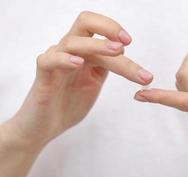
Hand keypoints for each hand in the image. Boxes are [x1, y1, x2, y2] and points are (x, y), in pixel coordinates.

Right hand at [4, 11, 152, 150]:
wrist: (45, 127)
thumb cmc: (68, 104)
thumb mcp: (94, 82)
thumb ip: (105, 67)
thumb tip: (123, 53)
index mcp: (84, 53)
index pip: (99, 31)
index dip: (114, 31)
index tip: (130, 41)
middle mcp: (69, 52)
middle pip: (85, 23)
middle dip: (109, 28)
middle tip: (126, 41)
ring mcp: (55, 63)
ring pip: (73, 42)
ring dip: (97, 46)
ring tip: (117, 51)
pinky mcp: (43, 78)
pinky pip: (48, 61)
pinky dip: (64, 60)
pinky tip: (79, 63)